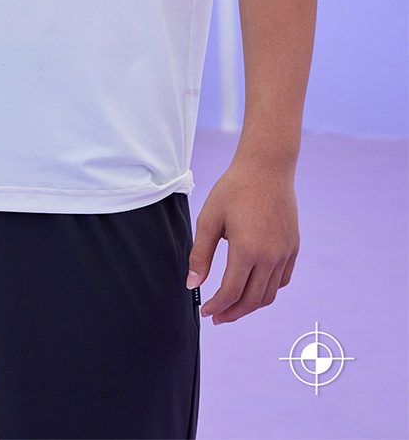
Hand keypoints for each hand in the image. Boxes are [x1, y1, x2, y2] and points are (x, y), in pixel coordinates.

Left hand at [185, 157, 299, 324]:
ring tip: (233, 306)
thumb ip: (200, 255)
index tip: (206, 312)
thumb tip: (193, 285)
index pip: (231, 293)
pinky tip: (253, 287)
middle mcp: (270, 256)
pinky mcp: (293, 247)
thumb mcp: (209, 218)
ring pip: (269, 295)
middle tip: (218, 317)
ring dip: (250, 306)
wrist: (267, 167)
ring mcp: (285, 253)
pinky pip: (282, 280)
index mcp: (247, 250)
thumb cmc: (234, 189)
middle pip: (252, 301)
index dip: (217, 307)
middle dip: (233, 314)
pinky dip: (267, 291)